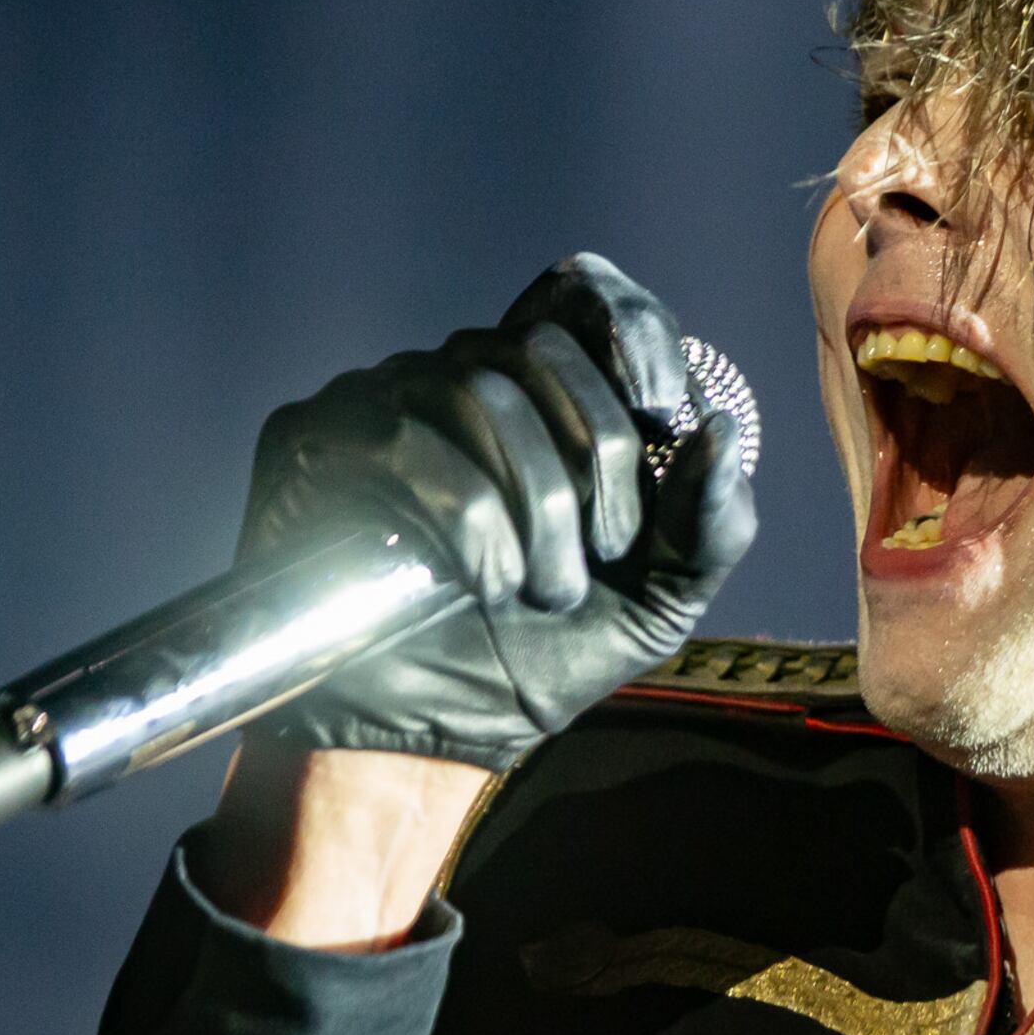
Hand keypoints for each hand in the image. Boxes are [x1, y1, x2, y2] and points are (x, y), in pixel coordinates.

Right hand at [238, 254, 755, 770]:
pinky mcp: (311, 438)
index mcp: (541, 394)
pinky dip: (466, 522)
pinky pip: (400, 442)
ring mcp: (377, 398)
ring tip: (547, 594)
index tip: (662, 409)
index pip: (583, 297)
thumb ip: (710, 522)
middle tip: (610, 550)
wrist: (431, 738)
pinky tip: (482, 585)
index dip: (630, 331)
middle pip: (540, 346)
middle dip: (599, 453)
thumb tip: (722, 429)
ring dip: (536, 508)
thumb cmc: (541, 658)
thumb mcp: (659, 602)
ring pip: (475, 392)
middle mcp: (456, 377)